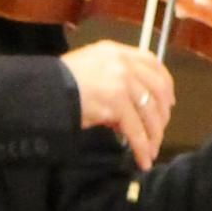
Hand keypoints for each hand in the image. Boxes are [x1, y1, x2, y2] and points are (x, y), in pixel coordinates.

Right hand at [68, 39, 177, 168]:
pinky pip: (135, 130)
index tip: (168, 102)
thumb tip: (130, 112)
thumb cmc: (59, 84)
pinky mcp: (116, 102)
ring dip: (153, 136)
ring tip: (151, 151)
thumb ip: (114, 82)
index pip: (151, 63)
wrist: (43, 92)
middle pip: (157, 89)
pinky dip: (141, 147)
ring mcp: (121, 81)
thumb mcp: (89, 71)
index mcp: (115, 51)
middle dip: (162, 115)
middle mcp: (122, 63)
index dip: (165, 84)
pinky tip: (143, 159)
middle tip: (159, 132)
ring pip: (149, 112)